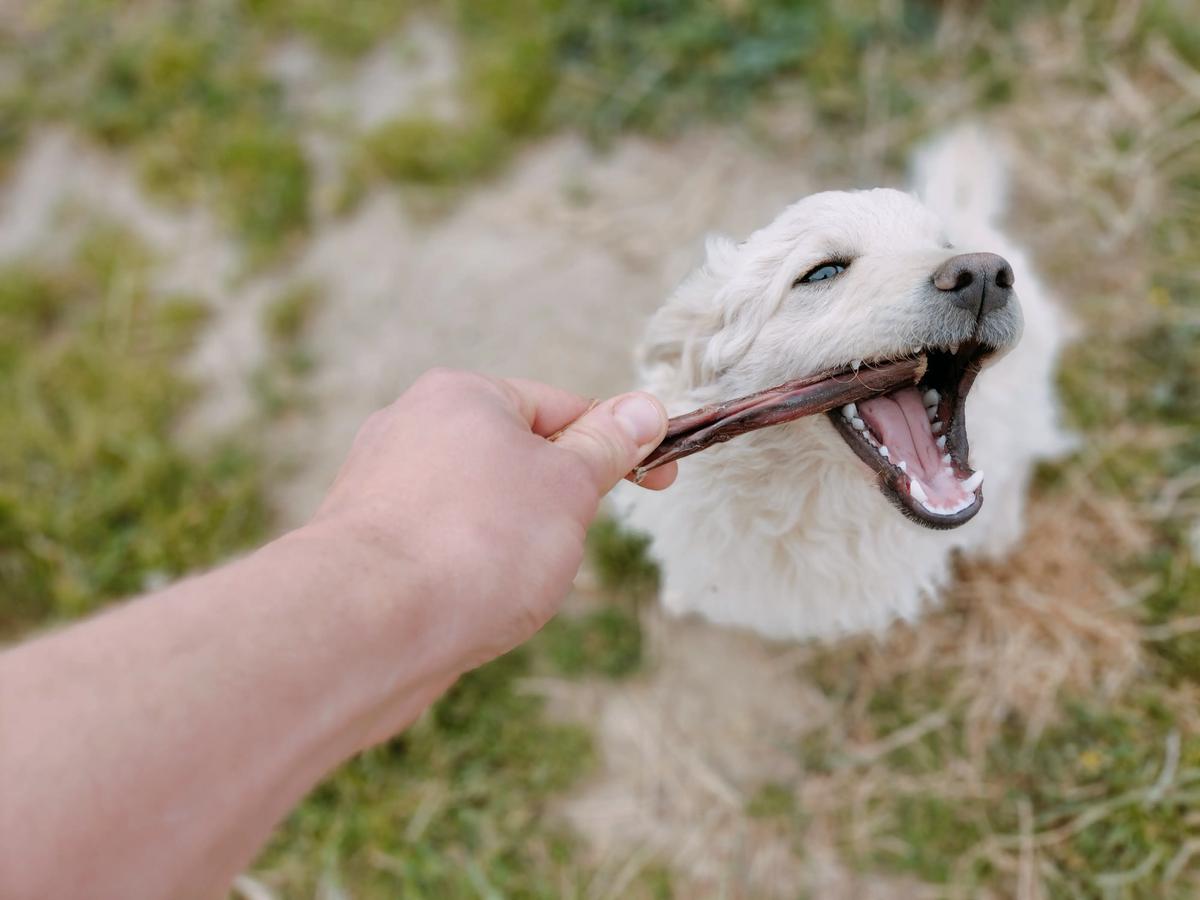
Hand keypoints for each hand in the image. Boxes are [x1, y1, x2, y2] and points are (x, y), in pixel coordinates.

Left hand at [309, 369, 676, 670]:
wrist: (368, 626)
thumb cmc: (477, 543)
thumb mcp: (568, 486)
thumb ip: (607, 446)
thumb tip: (644, 407)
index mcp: (462, 395)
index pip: (562, 407)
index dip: (618, 443)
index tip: (661, 479)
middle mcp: (411, 427)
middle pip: (518, 459)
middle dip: (557, 504)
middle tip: (566, 544)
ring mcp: (382, 487)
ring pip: (481, 509)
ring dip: (514, 544)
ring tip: (509, 583)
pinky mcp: (366, 544)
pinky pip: (442, 548)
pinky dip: (469, 571)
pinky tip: (470, 605)